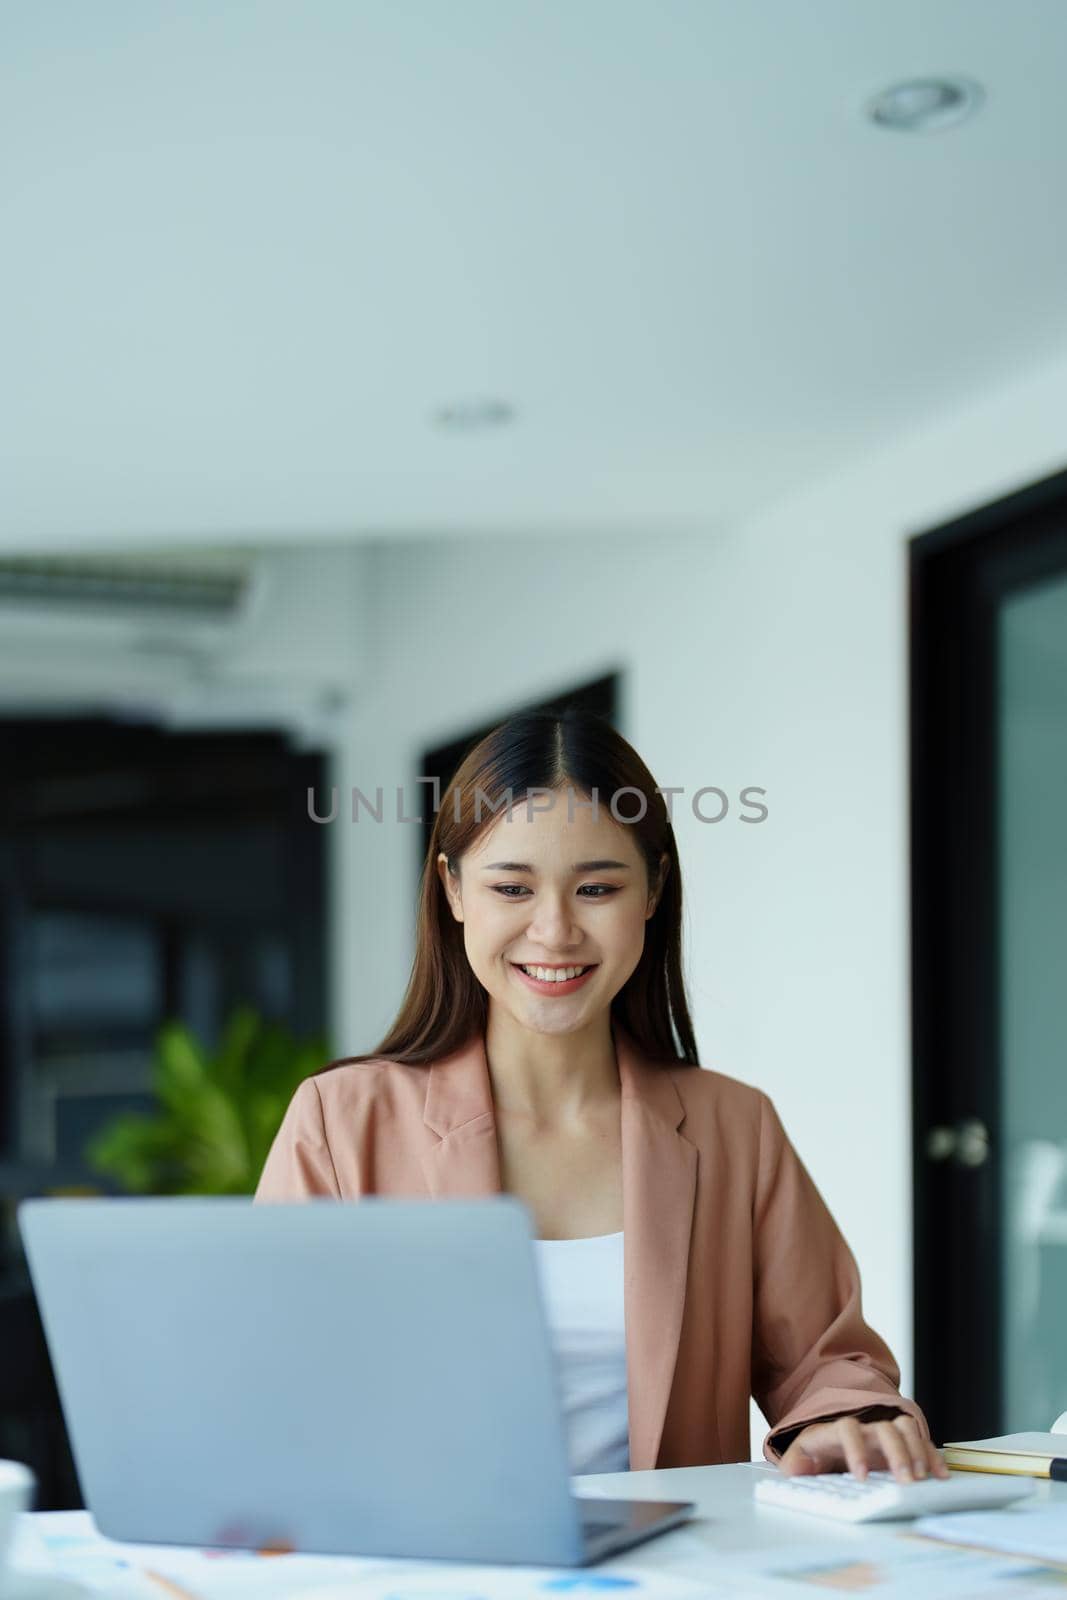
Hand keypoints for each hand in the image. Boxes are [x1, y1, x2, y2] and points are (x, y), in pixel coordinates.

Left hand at [778, 1413, 950, 1482]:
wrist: (825, 1441)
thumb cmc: (813, 1453)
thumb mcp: (798, 1458)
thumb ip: (793, 1464)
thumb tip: (794, 1469)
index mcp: (836, 1430)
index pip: (847, 1429)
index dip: (855, 1449)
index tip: (861, 1476)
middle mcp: (862, 1426)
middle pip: (883, 1428)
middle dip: (896, 1452)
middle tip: (905, 1480)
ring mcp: (882, 1432)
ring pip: (904, 1428)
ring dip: (916, 1451)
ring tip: (923, 1477)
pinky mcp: (898, 1442)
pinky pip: (919, 1441)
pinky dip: (931, 1455)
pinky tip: (940, 1473)